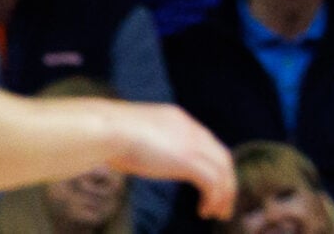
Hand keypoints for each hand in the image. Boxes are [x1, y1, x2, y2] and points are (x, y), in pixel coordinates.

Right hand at [104, 103, 236, 220]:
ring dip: (224, 194)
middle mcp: (190, 129)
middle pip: (221, 155)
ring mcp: (191, 143)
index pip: (207, 141)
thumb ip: (144, 143)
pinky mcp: (188, 160)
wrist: (107, 129)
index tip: (212, 183)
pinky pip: (212, 181)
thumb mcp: (134, 135)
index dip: (212, 163)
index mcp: (177, 119)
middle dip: (226, 181)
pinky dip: (214, 198)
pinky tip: (205, 211)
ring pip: (222, 170)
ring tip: (218, 214)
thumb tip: (137, 154)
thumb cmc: (108, 134)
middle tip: (224, 203)